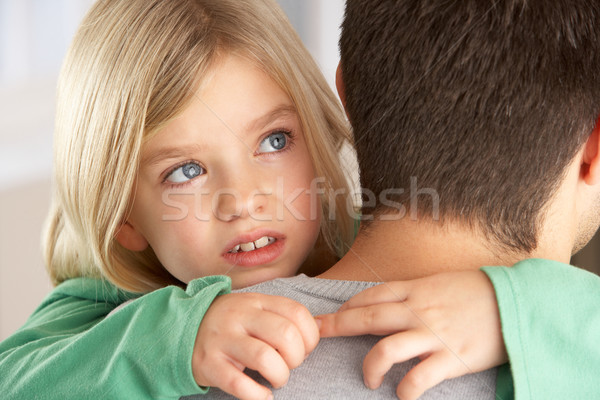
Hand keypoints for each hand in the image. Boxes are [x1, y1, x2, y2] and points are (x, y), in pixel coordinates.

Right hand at [192, 292, 318, 399]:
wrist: (181, 330)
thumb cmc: (230, 323)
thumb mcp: (253, 308)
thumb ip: (283, 314)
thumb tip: (320, 326)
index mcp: (256, 301)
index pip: (297, 313)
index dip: (310, 336)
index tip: (304, 348)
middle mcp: (240, 317)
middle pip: (285, 335)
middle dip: (297, 357)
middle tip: (289, 364)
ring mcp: (223, 340)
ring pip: (265, 359)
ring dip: (280, 376)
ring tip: (276, 379)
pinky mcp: (209, 364)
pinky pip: (240, 384)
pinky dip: (258, 395)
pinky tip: (262, 394)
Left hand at [315, 270, 506, 399]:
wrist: (517, 302)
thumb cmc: (478, 291)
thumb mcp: (441, 282)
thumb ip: (414, 291)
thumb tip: (389, 300)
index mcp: (416, 289)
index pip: (371, 296)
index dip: (346, 306)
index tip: (330, 316)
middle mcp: (418, 310)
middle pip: (367, 317)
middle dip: (336, 326)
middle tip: (316, 334)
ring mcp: (433, 335)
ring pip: (386, 349)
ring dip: (370, 366)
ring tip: (369, 379)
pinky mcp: (451, 358)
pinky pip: (419, 377)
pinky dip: (406, 390)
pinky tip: (403, 395)